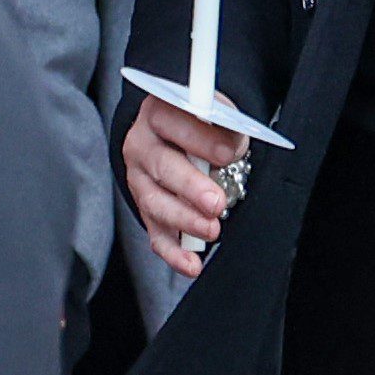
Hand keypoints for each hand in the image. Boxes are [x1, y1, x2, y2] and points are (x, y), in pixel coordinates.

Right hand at [123, 94, 247, 281]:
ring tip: (212, 230)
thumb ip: (222, 124)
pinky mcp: (145, 205)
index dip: (202, 139)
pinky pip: (155, 232)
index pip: (175, 123)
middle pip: (163, 166)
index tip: (229, 153)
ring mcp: (138, 178)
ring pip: (156, 202)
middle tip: (216, 202)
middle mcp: (142, 144)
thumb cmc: (200, 118)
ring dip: (184, 220)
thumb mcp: (212, 110)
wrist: (175, 126)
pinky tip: (191, 264)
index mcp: (159, 113)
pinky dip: (173, 251)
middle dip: (191, 187)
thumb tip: (235, 147)